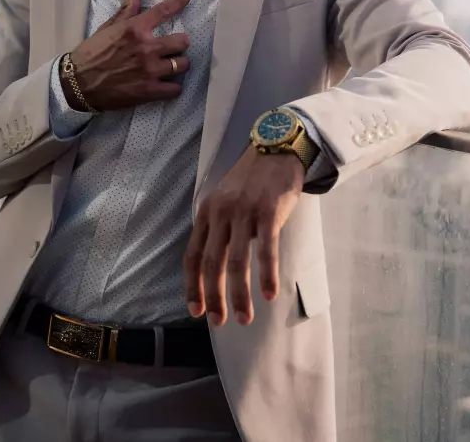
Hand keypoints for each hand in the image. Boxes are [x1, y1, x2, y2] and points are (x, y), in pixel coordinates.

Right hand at [67, 0, 191, 111]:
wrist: (77, 84)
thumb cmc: (92, 54)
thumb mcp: (108, 28)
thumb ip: (126, 10)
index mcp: (135, 29)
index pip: (164, 10)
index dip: (180, 0)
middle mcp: (146, 47)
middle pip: (183, 41)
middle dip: (180, 44)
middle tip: (173, 48)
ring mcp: (149, 70)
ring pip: (183, 64)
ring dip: (179, 65)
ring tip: (171, 66)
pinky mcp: (149, 91)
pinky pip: (176, 88)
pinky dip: (174, 87)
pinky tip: (167, 85)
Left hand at [184, 146, 303, 326]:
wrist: (276, 149)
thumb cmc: (252, 180)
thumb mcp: (225, 200)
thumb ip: (219, 228)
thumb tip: (219, 267)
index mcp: (206, 212)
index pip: (193, 256)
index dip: (193, 286)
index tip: (196, 310)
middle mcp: (221, 213)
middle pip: (212, 263)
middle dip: (214, 297)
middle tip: (219, 321)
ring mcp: (244, 212)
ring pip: (237, 261)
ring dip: (239, 295)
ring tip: (245, 318)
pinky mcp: (269, 211)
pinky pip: (266, 250)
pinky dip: (266, 275)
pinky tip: (269, 294)